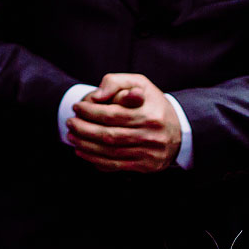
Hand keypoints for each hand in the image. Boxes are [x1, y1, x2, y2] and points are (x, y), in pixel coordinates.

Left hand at [66, 72, 181, 172]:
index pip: (112, 115)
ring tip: (71, 136)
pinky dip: (96, 160)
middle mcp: (151, 135)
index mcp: (150, 114)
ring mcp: (150, 153)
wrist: (180, 129)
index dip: (90, 112)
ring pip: (110, 152)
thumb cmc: (151, 103)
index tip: (76, 107)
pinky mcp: (147, 166)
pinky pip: (117, 166)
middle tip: (69, 122)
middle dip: (84, 129)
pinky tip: (82, 153)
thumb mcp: (139, 83)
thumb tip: (97, 96)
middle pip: (109, 135)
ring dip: (85, 146)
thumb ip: (115, 82)